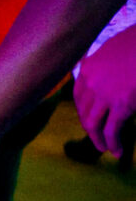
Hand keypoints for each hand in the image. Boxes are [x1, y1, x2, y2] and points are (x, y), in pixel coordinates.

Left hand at [74, 26, 135, 155]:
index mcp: (88, 68)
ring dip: (98, 140)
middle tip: (97, 139)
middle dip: (89, 128)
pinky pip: (112, 130)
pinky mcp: (121, 105)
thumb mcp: (113, 49)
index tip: (88, 119)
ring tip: (105, 149)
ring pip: (93, 124)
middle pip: (83, 112)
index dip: (83, 111)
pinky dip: (114, 143)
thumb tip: (110, 79)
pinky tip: (118, 151)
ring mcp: (104, 95)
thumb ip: (105, 65)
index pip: (78, 96)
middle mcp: (91, 82)